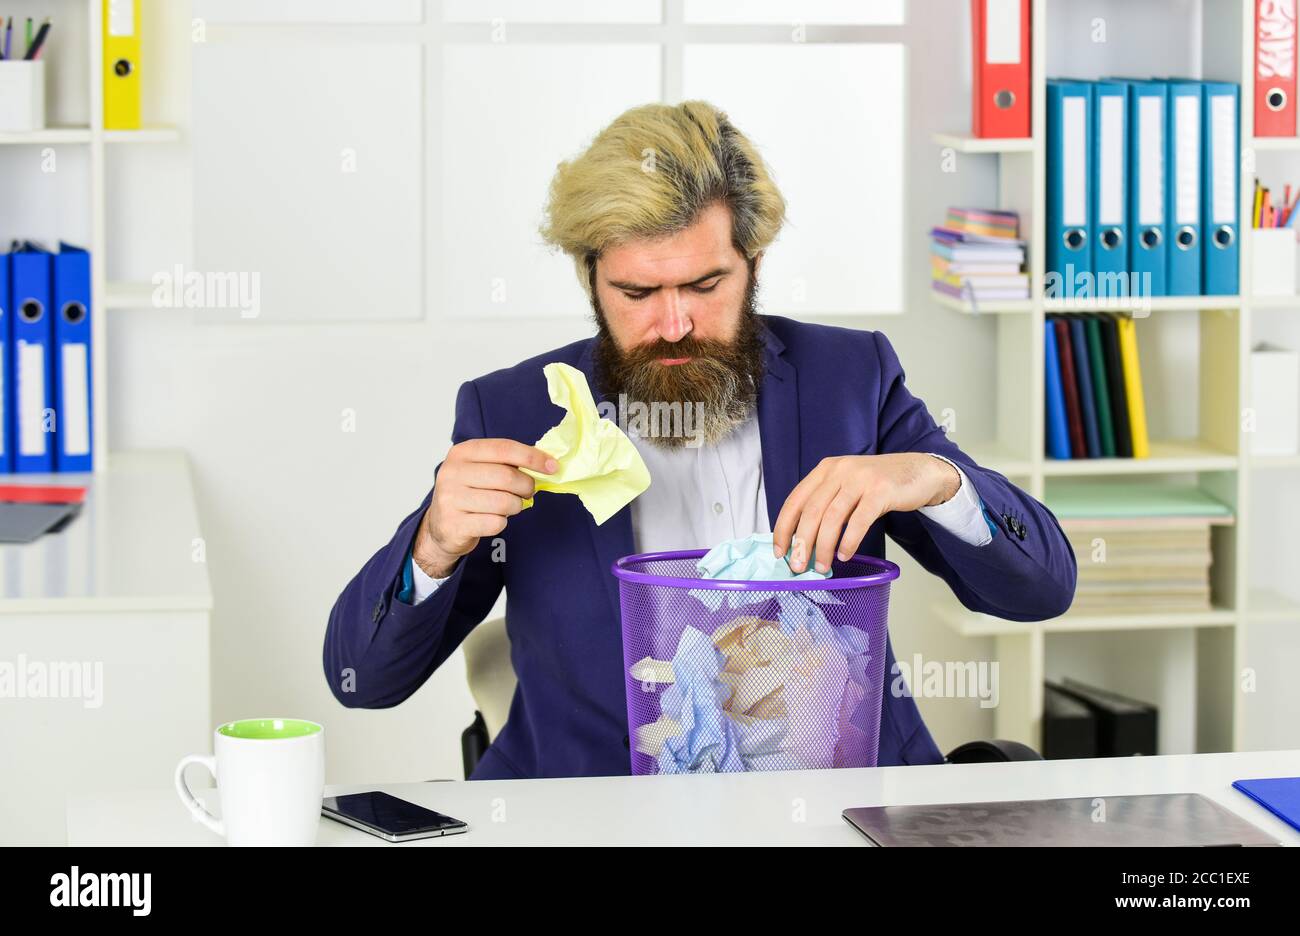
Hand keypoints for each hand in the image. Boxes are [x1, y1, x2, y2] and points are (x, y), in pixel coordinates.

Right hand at [413, 438, 557, 577]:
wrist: (441, 525)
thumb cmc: (469, 493)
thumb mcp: (481, 469)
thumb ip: (507, 462)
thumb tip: (548, 463)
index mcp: (462, 452)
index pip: (504, 449)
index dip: (532, 457)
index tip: (552, 466)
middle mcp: (452, 472)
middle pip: (506, 476)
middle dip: (526, 486)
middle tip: (528, 492)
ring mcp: (450, 499)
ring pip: (504, 502)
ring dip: (515, 506)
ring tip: (508, 506)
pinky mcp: (454, 525)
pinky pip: (495, 523)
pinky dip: (501, 522)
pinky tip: (491, 520)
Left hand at [772, 453, 959, 573]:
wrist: (920, 471)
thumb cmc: (879, 485)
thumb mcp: (847, 486)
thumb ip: (826, 504)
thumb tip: (803, 541)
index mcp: (825, 470)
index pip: (795, 500)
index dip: (783, 528)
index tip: (779, 552)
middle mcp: (839, 471)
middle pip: (811, 511)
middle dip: (801, 543)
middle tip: (798, 566)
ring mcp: (860, 479)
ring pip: (832, 518)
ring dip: (824, 547)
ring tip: (821, 567)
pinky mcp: (881, 490)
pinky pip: (859, 520)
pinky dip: (849, 541)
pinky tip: (844, 555)